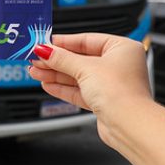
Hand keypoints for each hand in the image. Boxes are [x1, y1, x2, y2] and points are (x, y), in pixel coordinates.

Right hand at [29, 33, 152, 147]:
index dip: (64, 42)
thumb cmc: (120, 93)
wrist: (128, 125)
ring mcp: (111, 84)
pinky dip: (64, 88)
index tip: (45, 43)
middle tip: (37, 58)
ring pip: (78, 76)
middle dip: (57, 60)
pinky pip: (80, 90)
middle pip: (81, 59)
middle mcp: (119, 65)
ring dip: (56, 74)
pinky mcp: (104, 101)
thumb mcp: (86, 68)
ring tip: (36, 71)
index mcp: (122, 48)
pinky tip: (48, 84)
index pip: (87, 40)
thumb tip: (45, 50)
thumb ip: (62, 59)